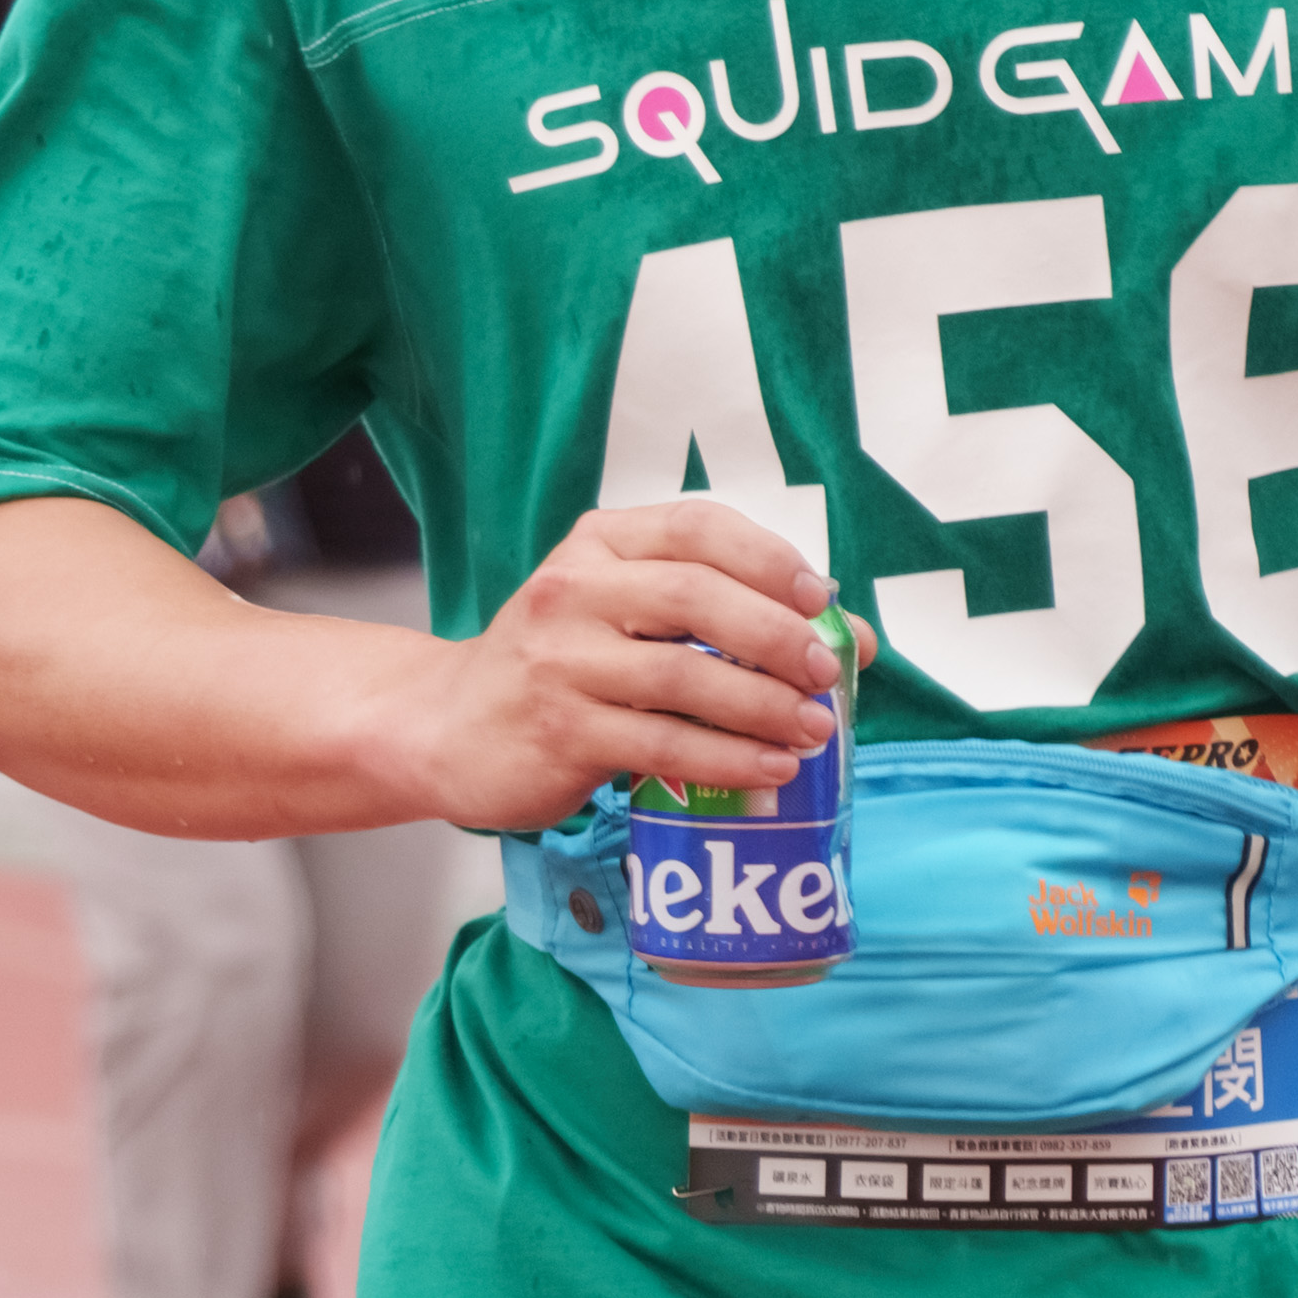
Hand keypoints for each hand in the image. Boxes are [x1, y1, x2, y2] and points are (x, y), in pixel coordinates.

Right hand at [387, 498, 847, 833]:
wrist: (446, 726)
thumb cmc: (558, 666)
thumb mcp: (620, 616)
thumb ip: (719, 617)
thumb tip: (851, 638)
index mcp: (598, 545)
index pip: (694, 526)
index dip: (767, 558)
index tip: (821, 597)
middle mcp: (573, 589)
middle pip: (694, 595)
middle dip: (777, 635)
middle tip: (828, 672)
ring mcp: (561, 660)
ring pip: (683, 676)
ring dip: (764, 706)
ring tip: (815, 730)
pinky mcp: (560, 729)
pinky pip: (663, 744)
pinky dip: (729, 759)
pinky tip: (771, 770)